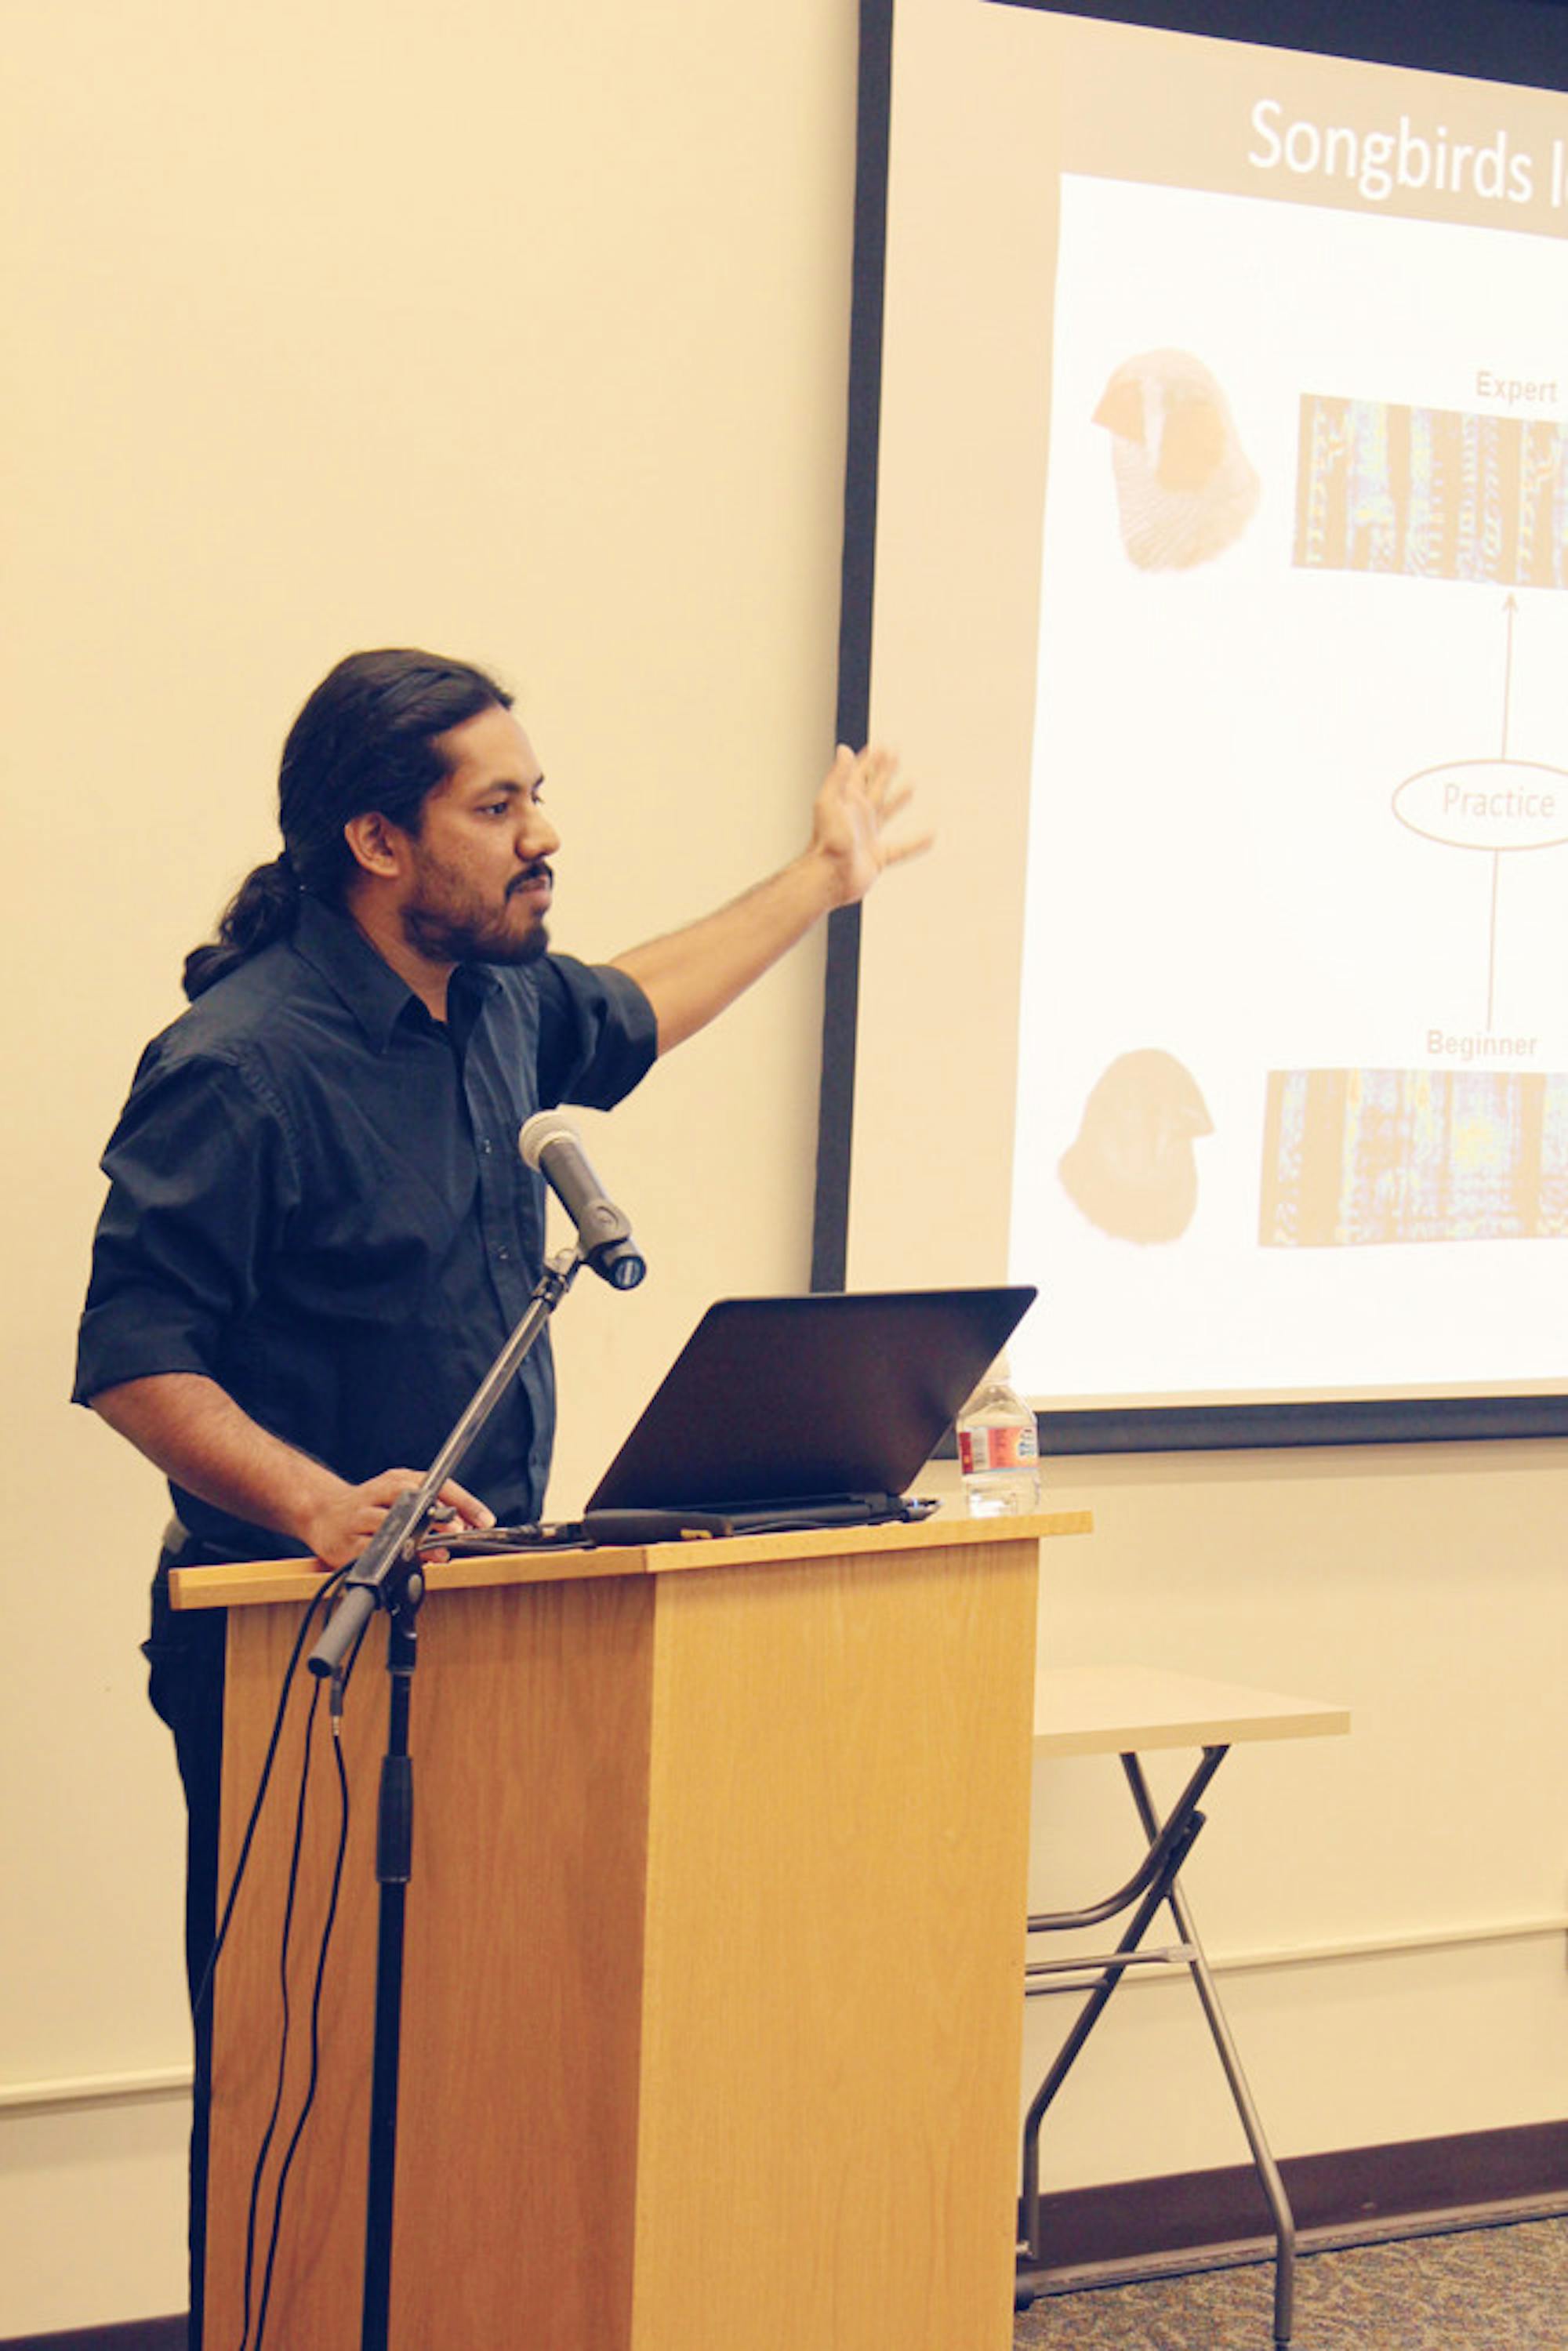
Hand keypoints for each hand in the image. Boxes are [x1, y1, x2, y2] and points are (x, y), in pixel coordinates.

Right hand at [299, 1469, 494, 1570]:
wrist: (322, 1513)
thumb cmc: (370, 1508)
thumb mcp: (401, 1502)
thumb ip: (429, 1516)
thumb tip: (457, 1535)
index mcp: (397, 1480)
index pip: (437, 1485)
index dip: (464, 1501)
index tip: (485, 1519)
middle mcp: (378, 1493)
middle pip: (411, 1498)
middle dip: (439, 1516)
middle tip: (459, 1531)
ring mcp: (360, 1517)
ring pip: (390, 1524)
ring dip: (418, 1541)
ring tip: (439, 1554)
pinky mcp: (345, 1543)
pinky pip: (370, 1551)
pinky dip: (390, 1558)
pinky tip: (403, 1563)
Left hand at [809, 744, 932, 907]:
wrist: (829, 877)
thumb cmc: (827, 841)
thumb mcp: (831, 802)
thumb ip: (838, 776)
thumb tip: (844, 749)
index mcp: (847, 802)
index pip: (859, 774)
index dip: (869, 759)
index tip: (880, 745)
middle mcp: (858, 817)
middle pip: (875, 787)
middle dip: (885, 769)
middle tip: (896, 753)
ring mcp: (868, 836)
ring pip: (888, 812)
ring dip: (899, 798)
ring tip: (911, 785)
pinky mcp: (878, 857)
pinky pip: (902, 848)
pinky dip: (917, 843)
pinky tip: (931, 836)